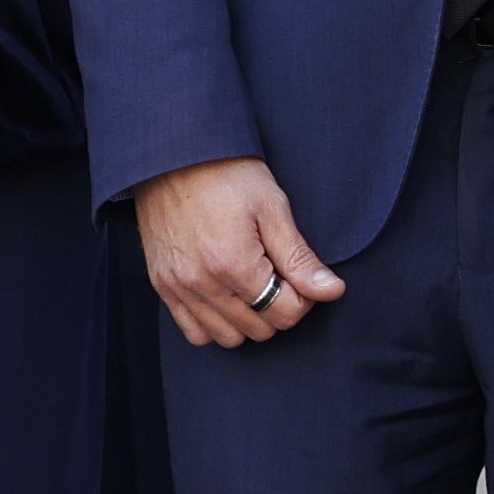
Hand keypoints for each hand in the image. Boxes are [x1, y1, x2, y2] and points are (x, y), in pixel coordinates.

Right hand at [137, 158, 343, 347]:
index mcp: (233, 263)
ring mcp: (177, 288)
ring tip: (257, 284)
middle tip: (284, 276)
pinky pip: (193, 332)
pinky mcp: (162, 287)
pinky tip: (230, 296)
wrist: (173, 156)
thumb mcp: (273, 208)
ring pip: (227, 337)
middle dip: (281, 308)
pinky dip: (216, 323)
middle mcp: (201, 283)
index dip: (306, 298)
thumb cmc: (227, 175)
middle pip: (259, 329)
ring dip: (250, 320)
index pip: (285, 313)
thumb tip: (332, 291)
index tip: (305, 275)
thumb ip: (300, 258)